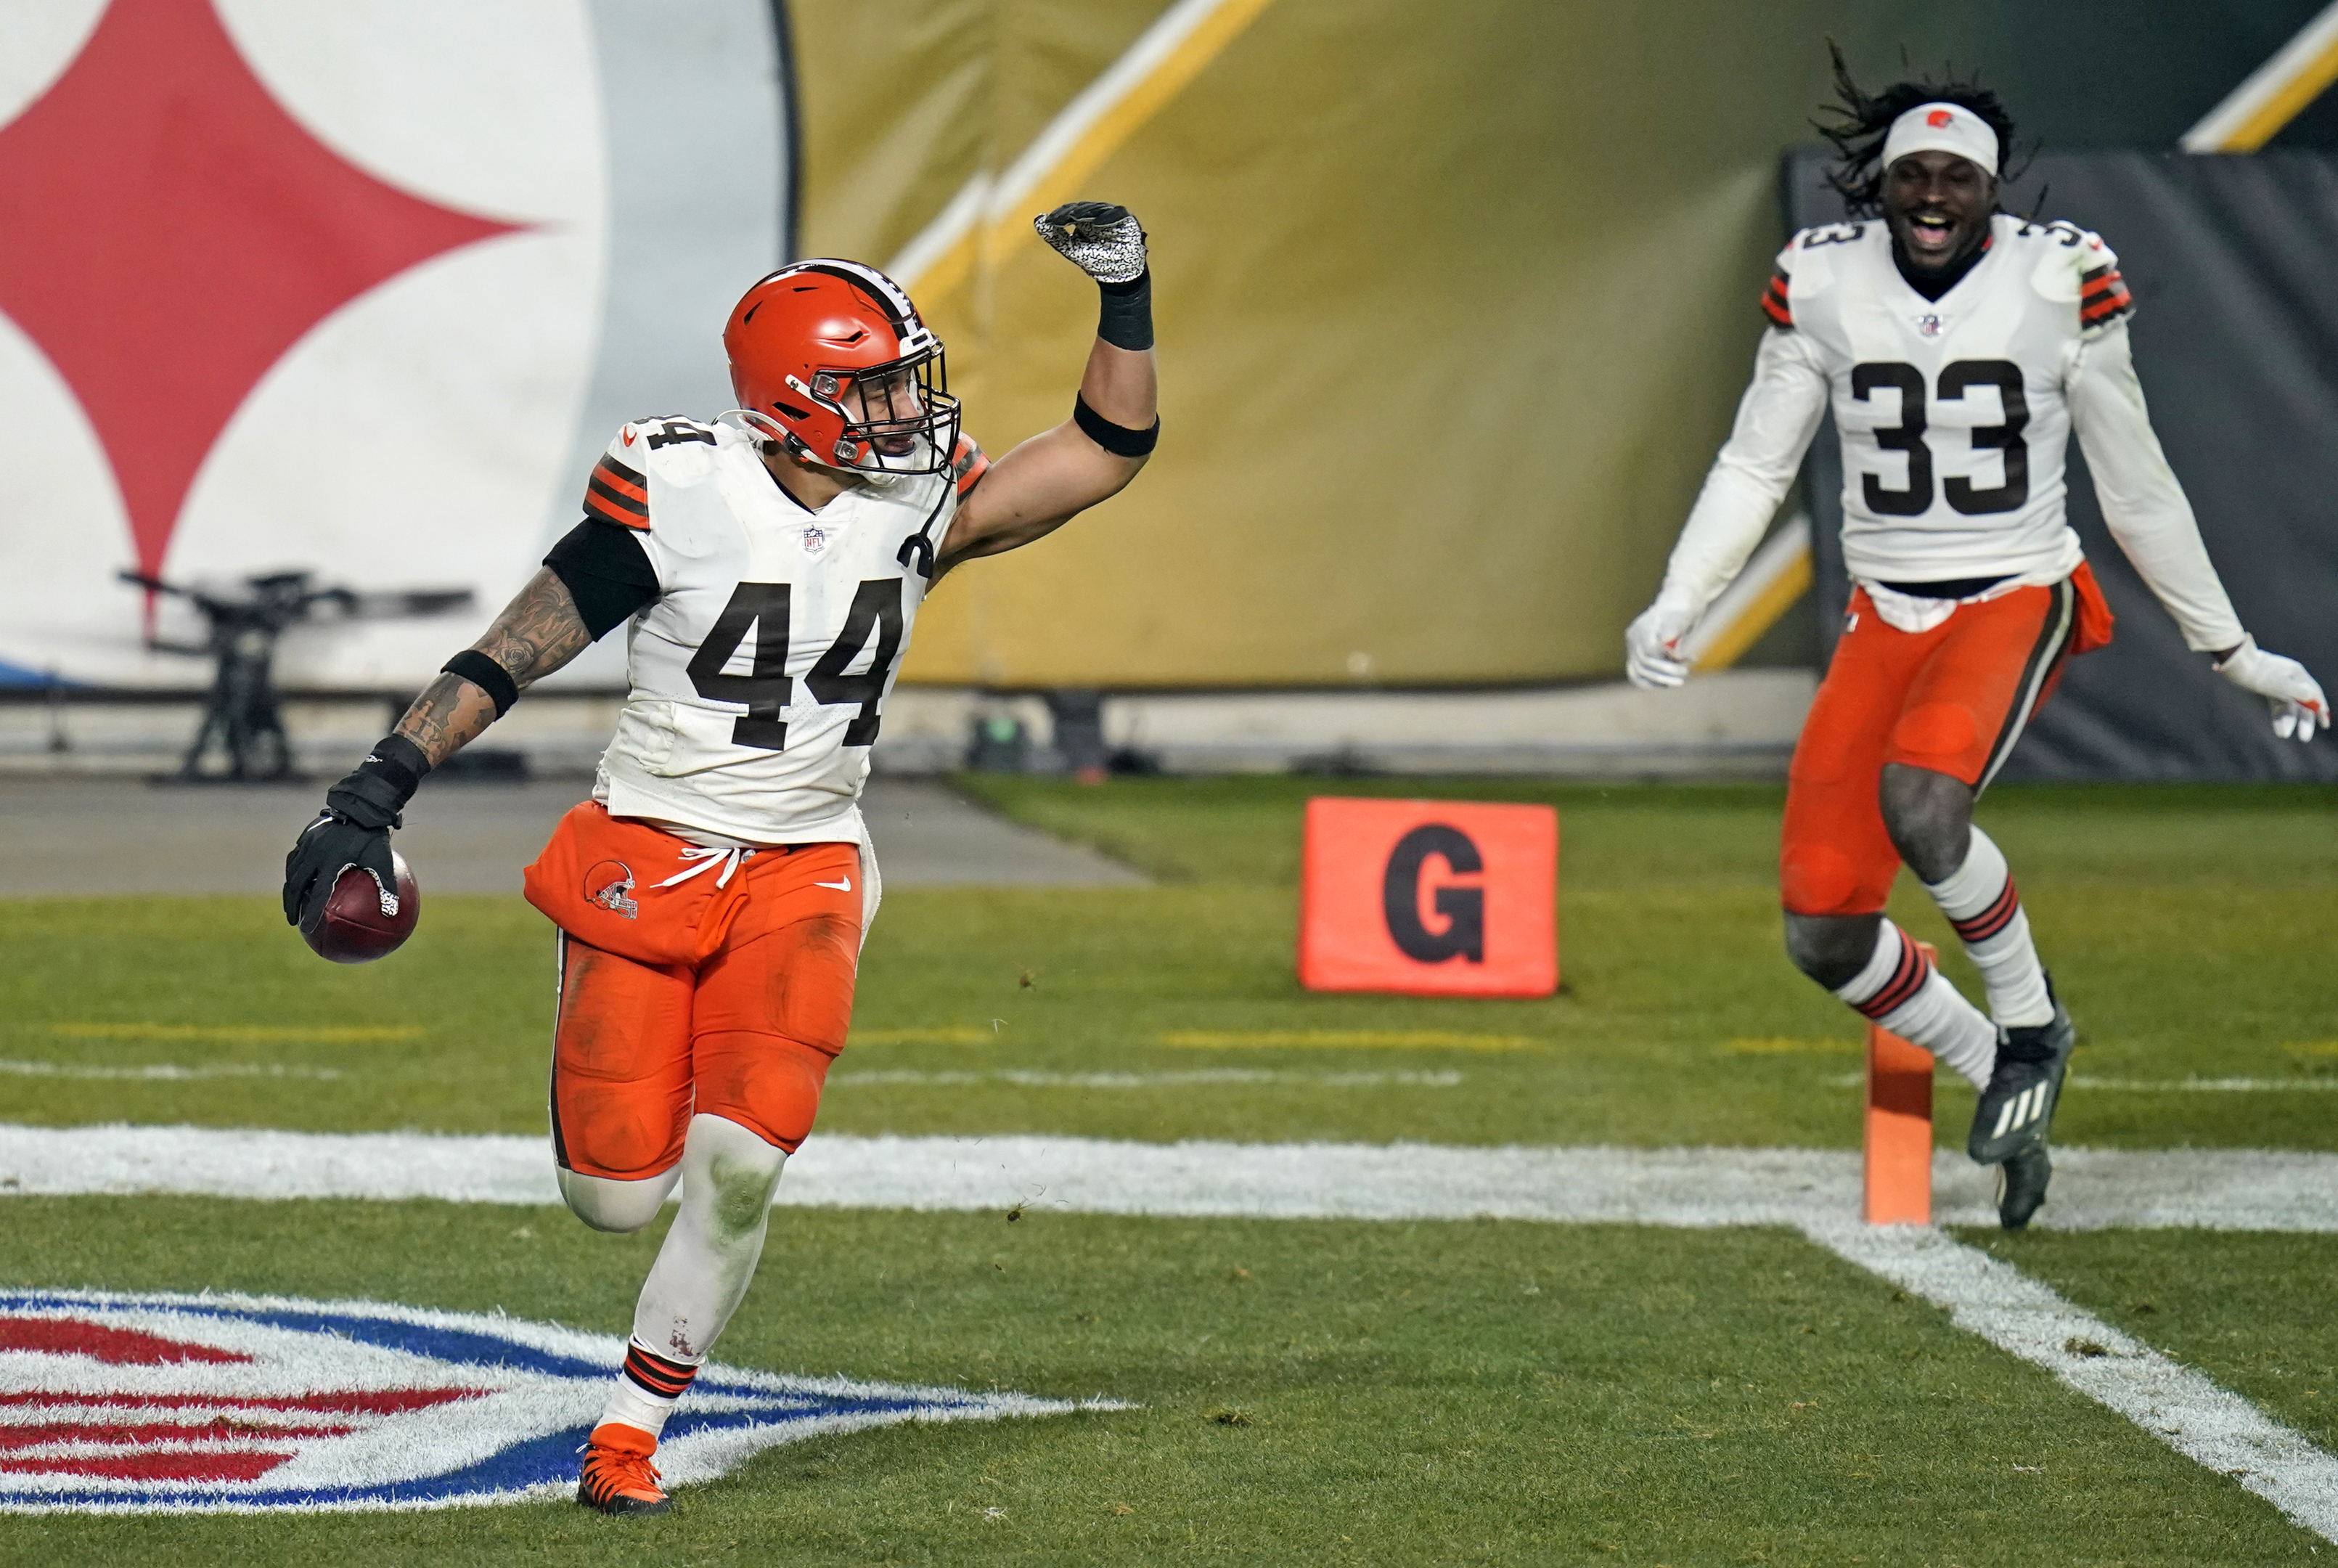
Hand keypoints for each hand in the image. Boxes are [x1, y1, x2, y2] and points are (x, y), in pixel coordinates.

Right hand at [283, 812, 395, 930]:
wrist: (362, 806)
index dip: (311, 911)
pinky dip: (292, 872)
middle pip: (296, 885)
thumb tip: (393, 914)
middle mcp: (315, 854)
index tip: (306, 928)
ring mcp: (308, 845)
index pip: (319, 893)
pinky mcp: (306, 837)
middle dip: (292, 905)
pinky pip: (294, 858)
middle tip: (293, 921)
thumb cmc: (374, 836)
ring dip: (289, 890)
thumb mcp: (383, 860)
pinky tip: (294, 880)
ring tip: (290, 905)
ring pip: (292, 872)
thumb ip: (387, 887)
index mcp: (332, 862)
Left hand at [1033, 201, 1145, 282]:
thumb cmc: (1095, 261)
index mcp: (1085, 219)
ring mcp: (1113, 216)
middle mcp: (1098, 215)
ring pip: (1098, 209)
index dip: (1060, 215)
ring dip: (1086, 213)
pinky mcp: (1127, 220)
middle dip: (1071, 213)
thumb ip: (1054, 236)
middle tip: (1059, 219)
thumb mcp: (1071, 249)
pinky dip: (1108, 217)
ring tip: (1073, 217)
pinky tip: (1097, 222)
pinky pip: (1118, 214)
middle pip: (1083, 208)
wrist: (1118, 276)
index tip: (1049, 221)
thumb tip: (1037, 219)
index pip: (1071, 211)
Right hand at [1625, 599, 1696, 688]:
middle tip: (1685, 673)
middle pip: (1643, 665)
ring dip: (1660, 680)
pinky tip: (1668, 683)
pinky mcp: (1638, 656)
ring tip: (1679, 680)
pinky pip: (1638, 675)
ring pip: (1639, 673)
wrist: (1679, 605)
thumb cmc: (1683, 608)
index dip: (1667, 661)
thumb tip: (1666, 640)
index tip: (1687, 660)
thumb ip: (1675, 626)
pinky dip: (1652, 682)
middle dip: (1665, 673)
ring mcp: (1634, 648)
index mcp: (1641, 628)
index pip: (1649, 653)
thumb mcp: (1683, 614)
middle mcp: (1634, 639)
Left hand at [2216, 637, 2328, 741]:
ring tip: (2283, 735)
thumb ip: (2297, 691)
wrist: (2235, 663)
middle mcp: (2290, 678)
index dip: (2321, 710)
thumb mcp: (2279, 684)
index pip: (2314, 694)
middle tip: (2304, 738)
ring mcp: (2278, 683)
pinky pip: (2276, 704)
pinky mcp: (2266, 687)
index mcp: (2297, 673)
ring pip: (2288, 705)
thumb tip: (2314, 698)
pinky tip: (2278, 729)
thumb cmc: (2257, 673)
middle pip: (2302, 702)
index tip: (2324, 725)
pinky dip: (2278, 716)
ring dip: (2287, 720)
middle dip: (2303, 720)